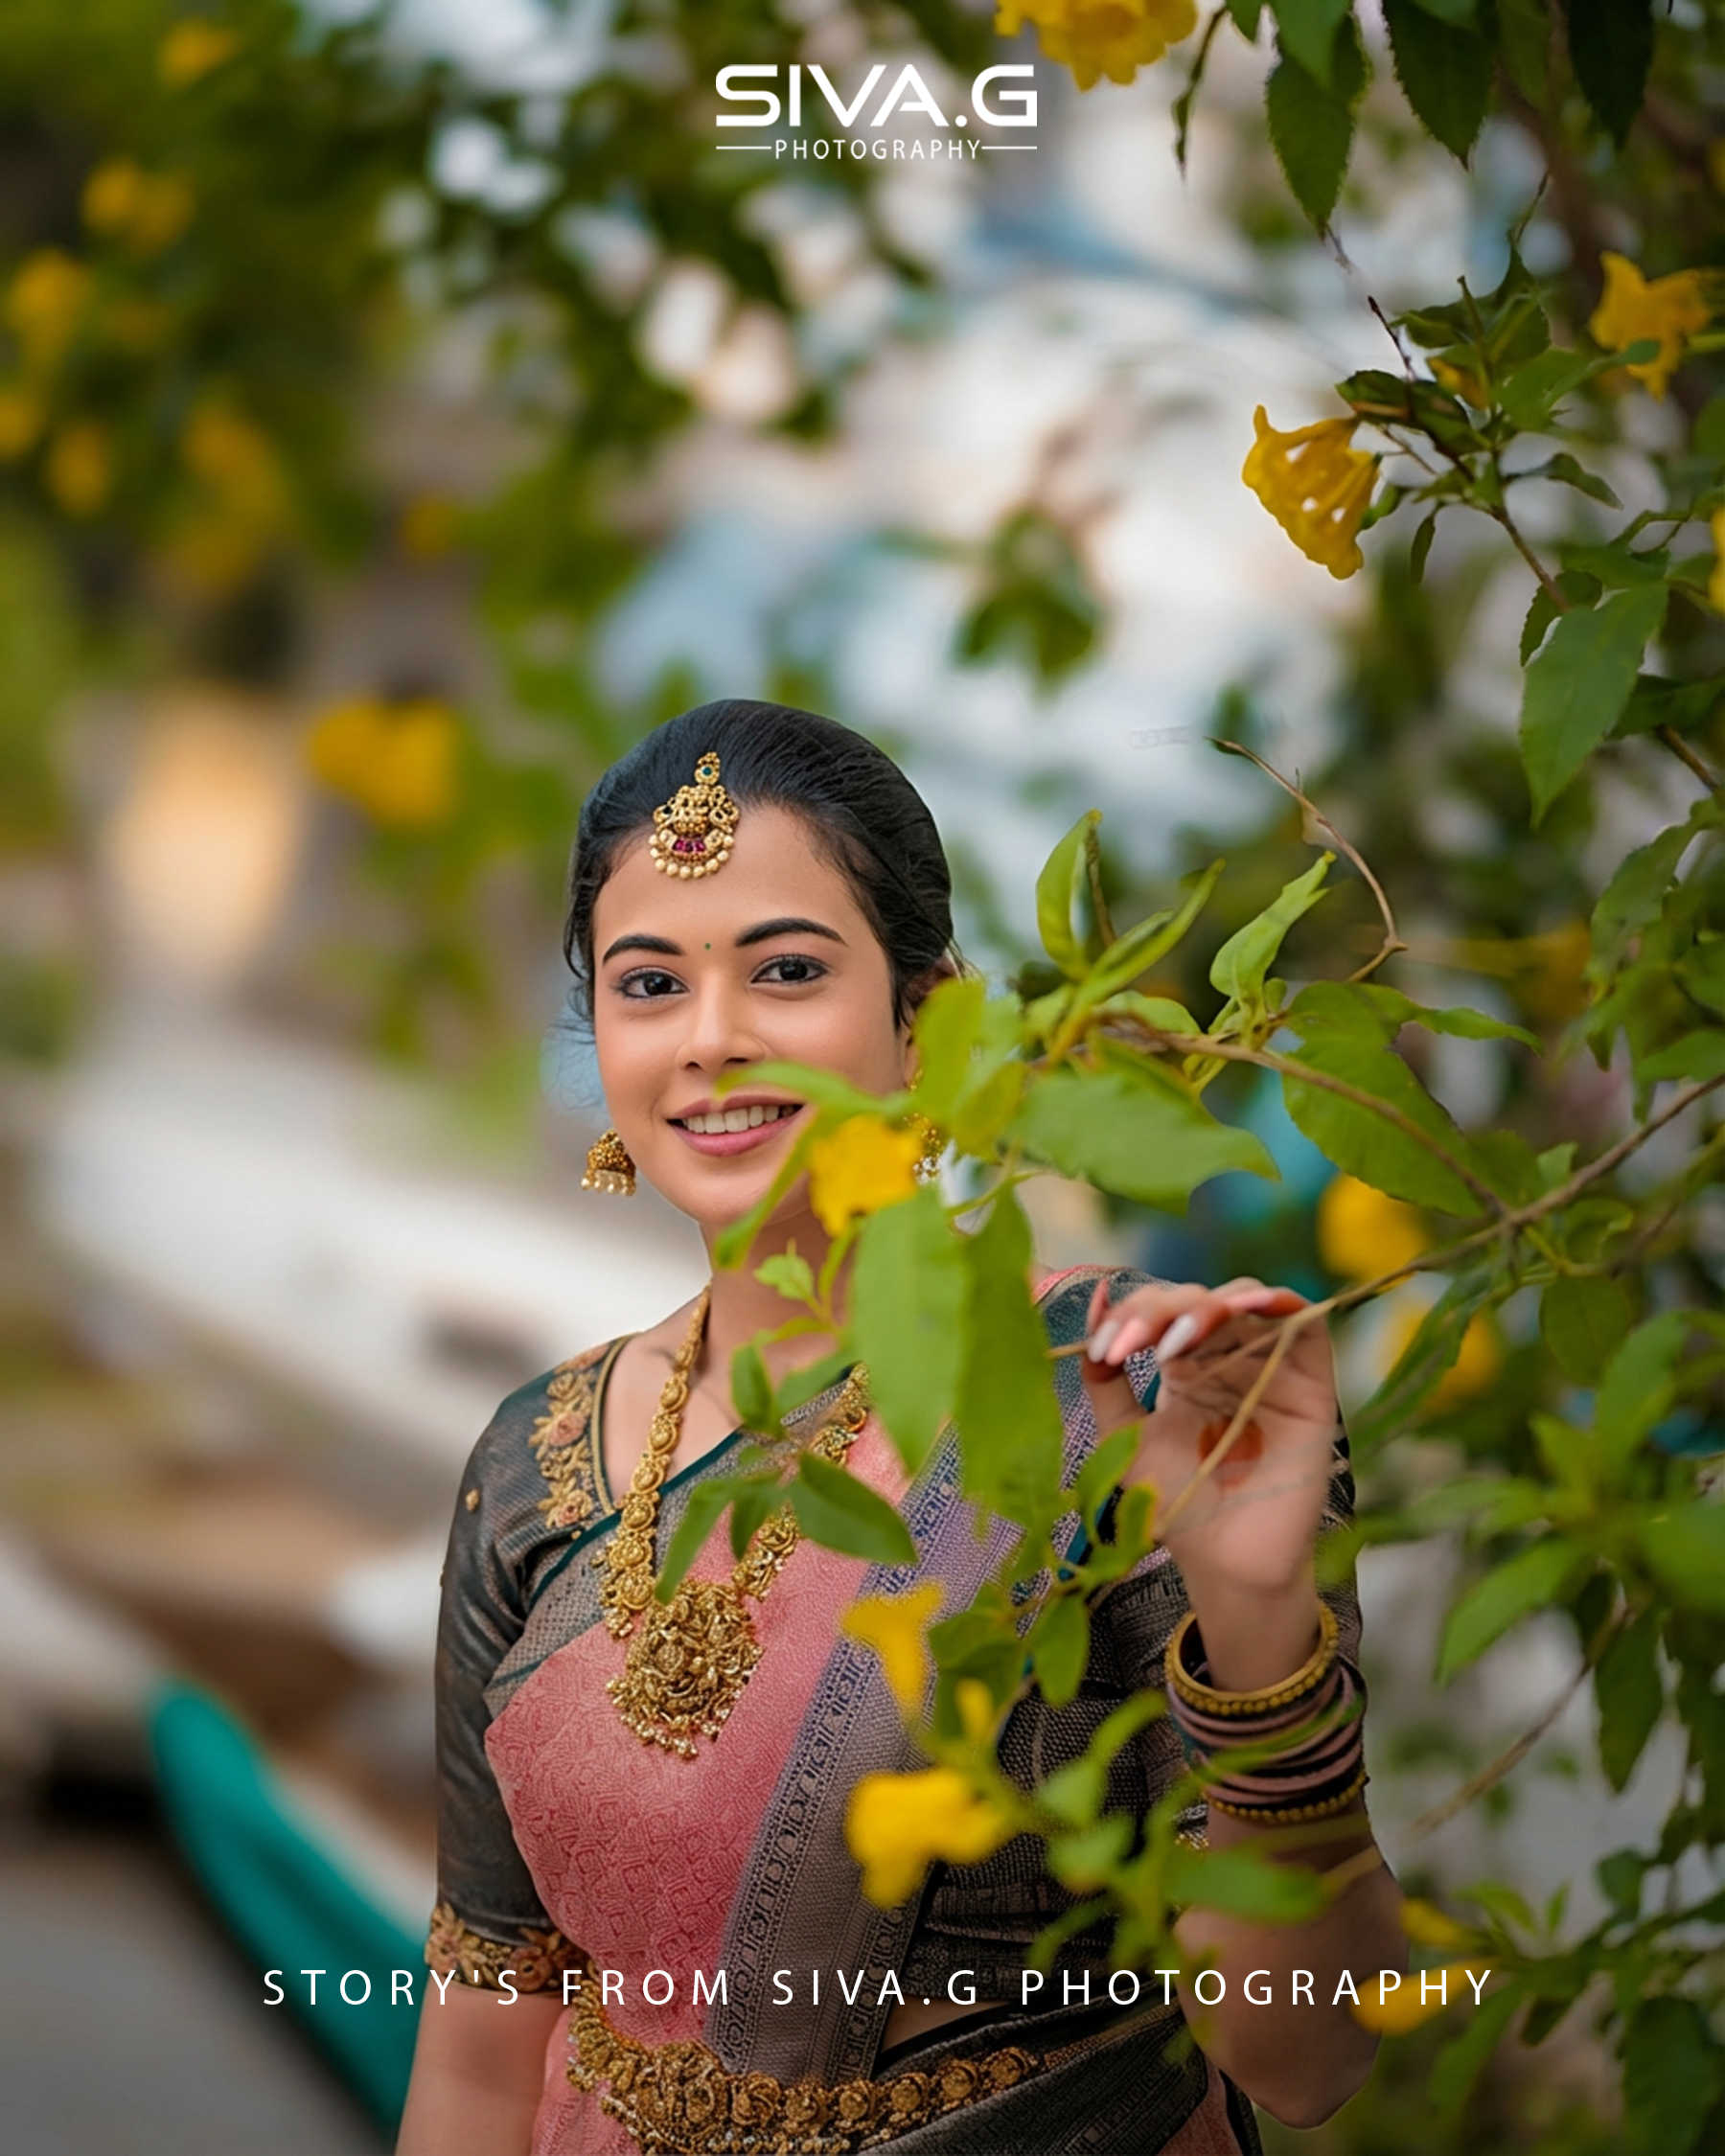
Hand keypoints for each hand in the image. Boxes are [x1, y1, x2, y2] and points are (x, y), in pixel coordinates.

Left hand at [1078, 1276, 1340, 1604]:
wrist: (1222, 1562)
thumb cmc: (1176, 1504)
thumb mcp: (1124, 1436)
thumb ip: (1104, 1379)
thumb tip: (1095, 1303)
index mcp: (1187, 1365)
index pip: (1161, 1310)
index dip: (1131, 1316)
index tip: (1105, 1349)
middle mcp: (1230, 1358)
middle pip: (1199, 1298)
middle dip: (1159, 1312)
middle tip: (1131, 1346)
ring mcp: (1272, 1367)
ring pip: (1248, 1301)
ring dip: (1209, 1307)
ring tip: (1176, 1340)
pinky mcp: (1311, 1384)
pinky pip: (1307, 1325)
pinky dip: (1282, 1303)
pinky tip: (1251, 1306)